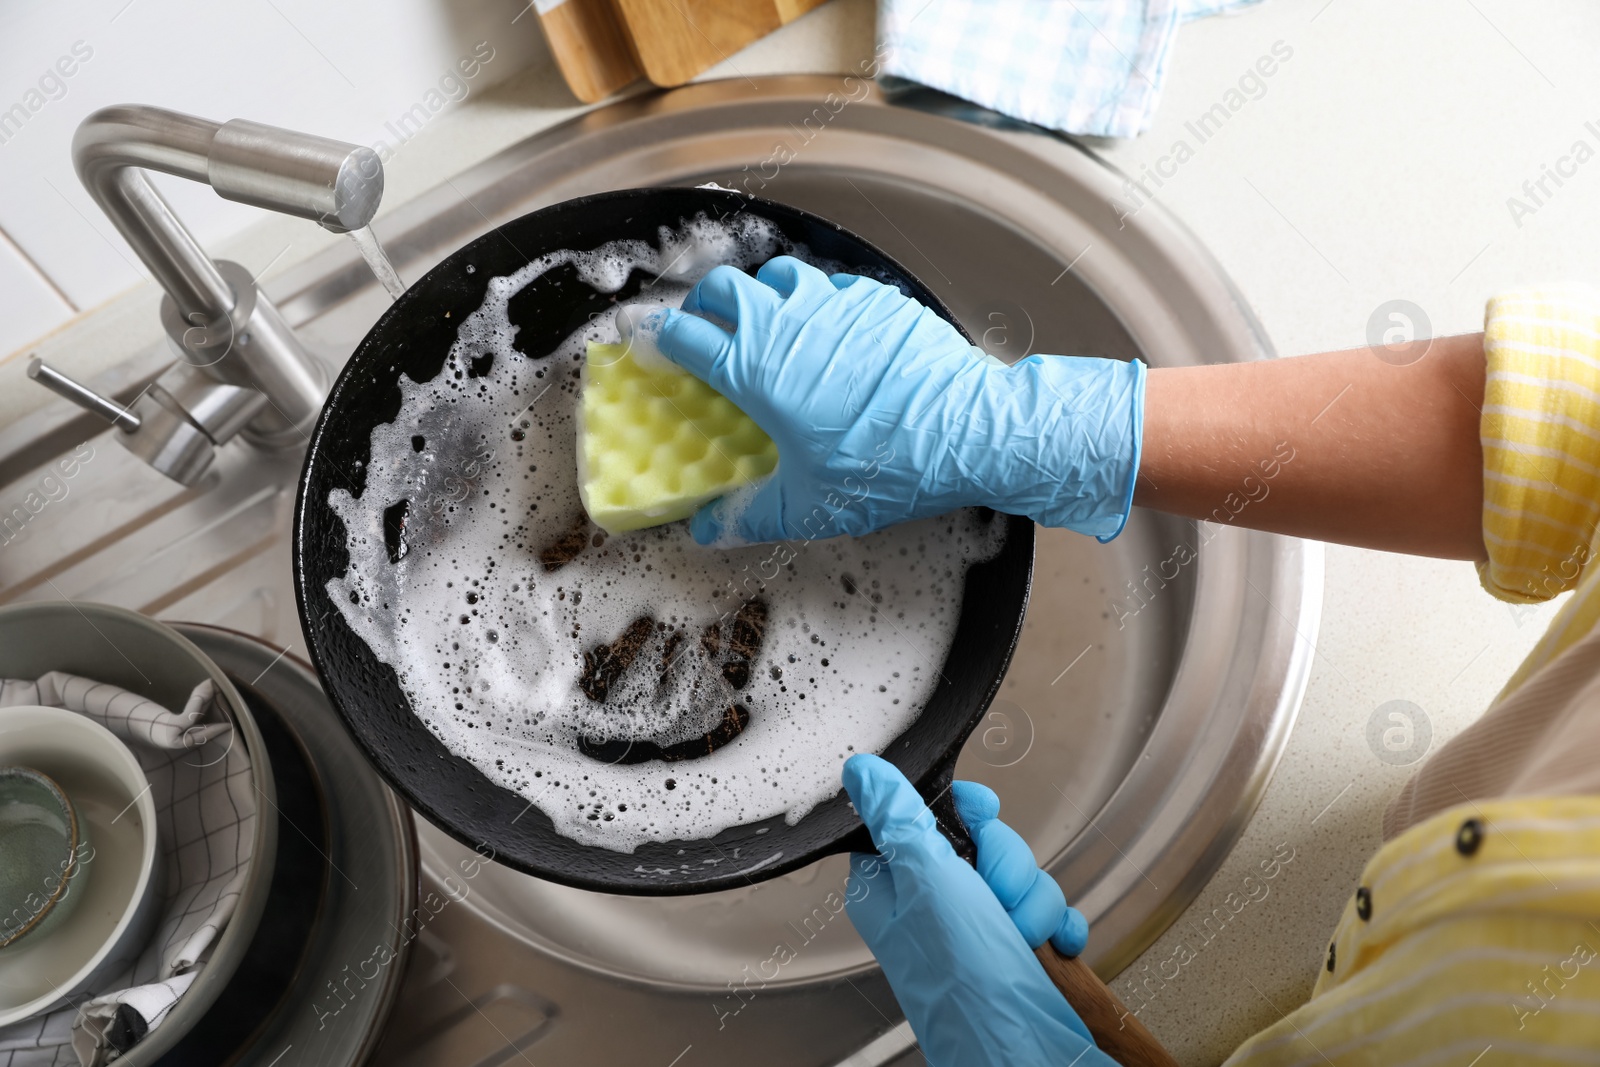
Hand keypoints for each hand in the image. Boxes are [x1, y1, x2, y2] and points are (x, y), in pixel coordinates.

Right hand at [651, 257, 1144, 545]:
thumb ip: (749, 517)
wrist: (966, 430)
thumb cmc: (882, 468)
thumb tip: (708, 529)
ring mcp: (832, 303)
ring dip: (759, 293)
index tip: (652, 348)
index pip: (683, 336)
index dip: (659, 341)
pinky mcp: (876, 298)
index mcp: (753, 368)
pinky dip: (816, 301)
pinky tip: (828, 331)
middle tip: (704, 329)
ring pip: (776, 274)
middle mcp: (785, 322)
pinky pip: (831, 286)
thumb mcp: (807, 508)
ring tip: (764, 321)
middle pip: (721, 288)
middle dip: (702, 304)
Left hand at [840, 754, 1115, 1066]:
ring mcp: (980, 927)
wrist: (1024, 1053)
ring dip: (1033, 901)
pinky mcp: (1020, 947)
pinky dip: (1057, 925)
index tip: (979, 816)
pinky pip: (1049, 909)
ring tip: (1022, 936)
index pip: (922, 813)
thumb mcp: (927, 884)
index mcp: (895, 885)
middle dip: (1007, 864)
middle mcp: (936, 904)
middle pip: (983, 839)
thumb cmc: (965, 984)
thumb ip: (899, 819)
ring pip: (1020, 873)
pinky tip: (1051, 945)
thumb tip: (863, 770)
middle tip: (996, 896)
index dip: (960, 809)